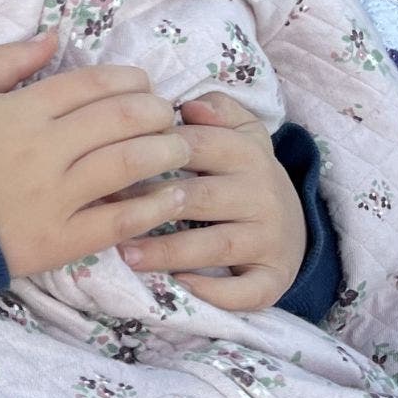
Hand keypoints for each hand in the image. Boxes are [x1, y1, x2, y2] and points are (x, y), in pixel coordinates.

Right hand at [0, 33, 194, 277]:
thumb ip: (3, 61)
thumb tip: (53, 35)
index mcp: (20, 110)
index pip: (93, 84)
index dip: (130, 79)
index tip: (144, 84)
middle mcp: (43, 149)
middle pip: (122, 119)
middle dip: (156, 112)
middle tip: (168, 115)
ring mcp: (52, 197)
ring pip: (129, 164)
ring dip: (166, 151)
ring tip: (180, 149)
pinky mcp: (56, 241)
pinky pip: (118, 221)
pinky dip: (154, 207)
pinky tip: (172, 197)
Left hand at [115, 92, 304, 310]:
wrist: (294, 228)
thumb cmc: (246, 177)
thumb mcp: (242, 136)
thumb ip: (219, 113)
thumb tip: (189, 105)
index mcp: (249, 154)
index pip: (196, 147)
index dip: (151, 151)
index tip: (106, 160)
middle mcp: (263, 196)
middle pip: (201, 198)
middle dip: (151, 204)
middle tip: (104, 211)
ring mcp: (270, 240)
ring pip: (217, 246)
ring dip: (169, 251)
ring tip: (126, 254)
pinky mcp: (274, 278)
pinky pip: (246, 291)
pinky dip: (215, 292)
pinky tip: (180, 286)